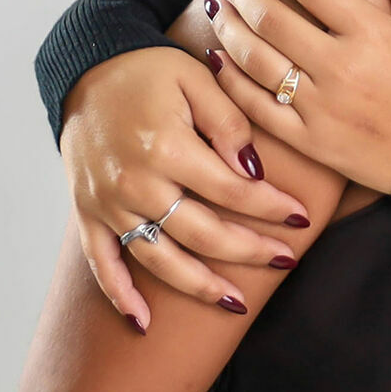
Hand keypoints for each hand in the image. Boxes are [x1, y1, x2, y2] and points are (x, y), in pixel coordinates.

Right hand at [60, 48, 309, 330]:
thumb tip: (255, 171)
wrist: (88, 66)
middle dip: (249, 251)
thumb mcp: (199, 79)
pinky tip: (143, 324)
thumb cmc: (152, 70)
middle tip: (287, 261)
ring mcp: (108, 202)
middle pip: (201, 233)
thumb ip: (230, 123)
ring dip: (199, 285)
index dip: (271, 208)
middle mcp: (135, 182)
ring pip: (159, 258)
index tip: (303, 219)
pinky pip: (102, 262)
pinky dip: (119, 295)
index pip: (232, 191)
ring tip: (237, 304)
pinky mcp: (87, 212)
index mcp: (167, 147)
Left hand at [200, 0, 390, 196]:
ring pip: (255, 60)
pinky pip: (257, 108)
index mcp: (372, 32)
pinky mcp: (310, 140)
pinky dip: (231, 81)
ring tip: (219, 9)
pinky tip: (219, 60)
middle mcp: (340, 66)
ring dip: (229, 29)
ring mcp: (321, 106)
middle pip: (272, 18)